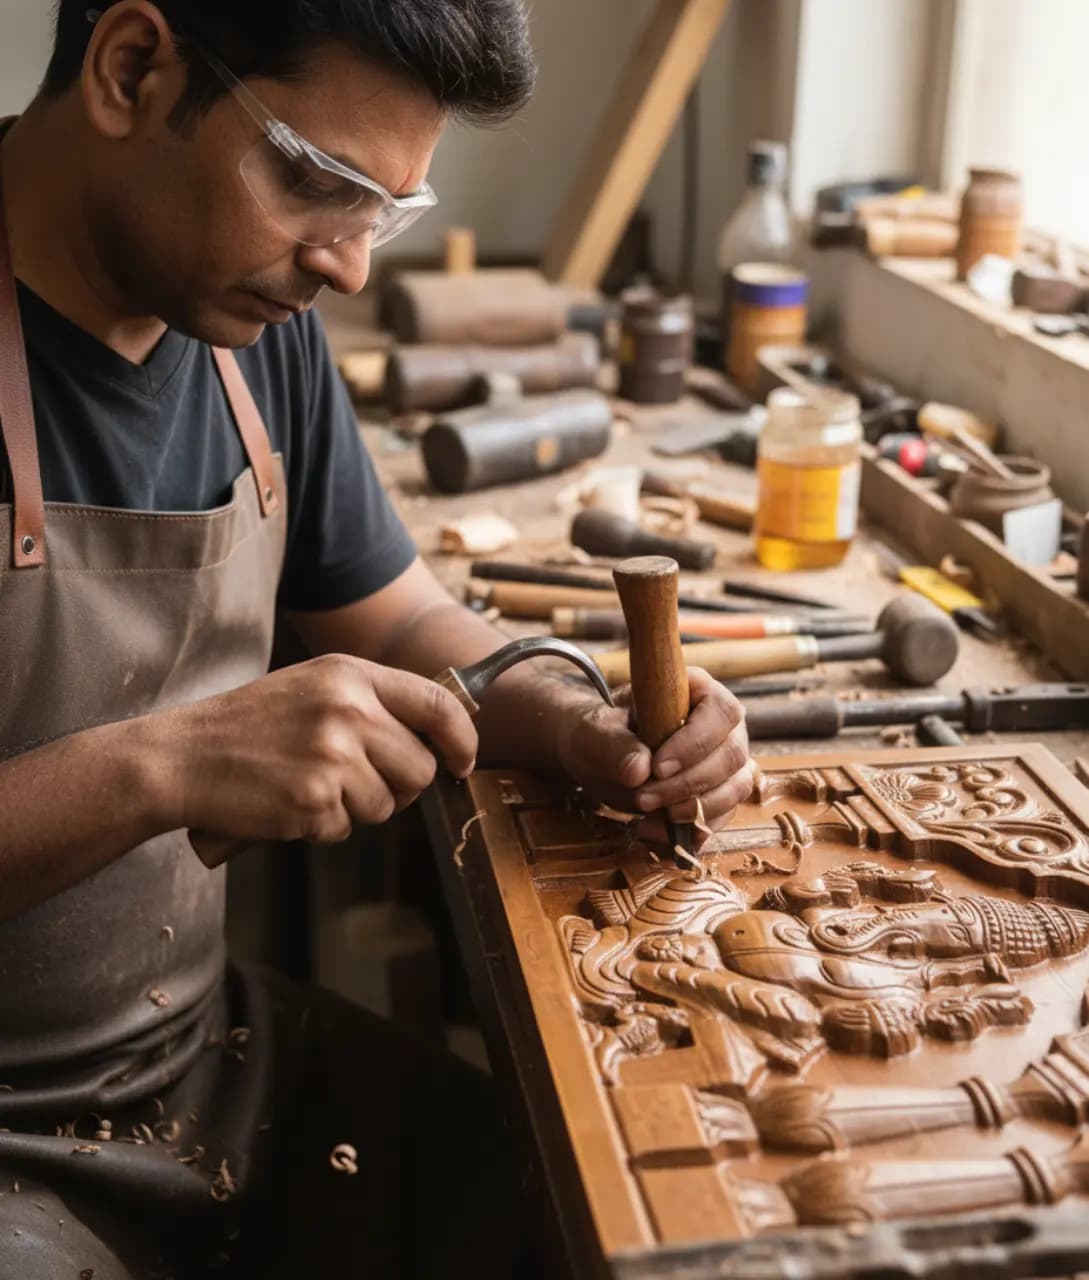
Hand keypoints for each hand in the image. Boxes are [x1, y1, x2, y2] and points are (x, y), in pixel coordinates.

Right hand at [159, 654, 476, 844]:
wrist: (181, 757)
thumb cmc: (248, 727)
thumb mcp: (313, 687)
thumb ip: (371, 702)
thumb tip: (435, 737)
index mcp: (351, 675)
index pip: (438, 704)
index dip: (461, 739)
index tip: (461, 762)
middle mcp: (348, 710)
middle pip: (420, 767)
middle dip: (400, 787)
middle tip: (358, 784)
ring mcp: (332, 756)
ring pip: (387, 805)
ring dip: (356, 808)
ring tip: (310, 786)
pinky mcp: (314, 801)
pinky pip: (345, 829)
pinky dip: (322, 827)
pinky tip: (289, 804)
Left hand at [556, 668, 752, 843]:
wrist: (596, 758)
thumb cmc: (600, 733)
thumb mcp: (595, 732)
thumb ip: (614, 744)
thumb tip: (639, 768)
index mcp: (697, 692)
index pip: (721, 712)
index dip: (696, 743)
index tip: (657, 767)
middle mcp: (721, 727)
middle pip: (732, 756)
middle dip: (688, 784)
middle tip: (643, 798)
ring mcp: (724, 763)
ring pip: (735, 789)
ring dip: (694, 810)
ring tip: (647, 815)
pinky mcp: (717, 796)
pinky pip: (719, 818)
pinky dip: (688, 832)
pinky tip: (649, 830)